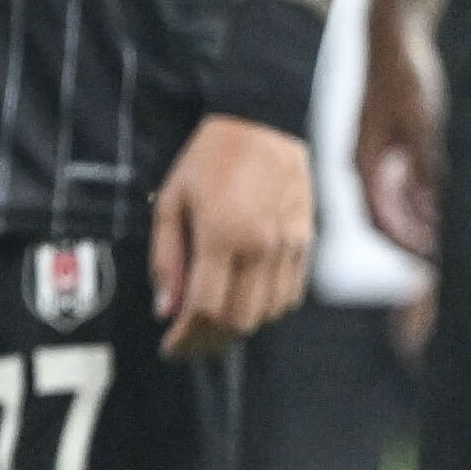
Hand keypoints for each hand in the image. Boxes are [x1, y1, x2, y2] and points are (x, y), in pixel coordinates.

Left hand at [154, 118, 312, 356]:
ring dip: (237, 329)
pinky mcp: (305, 243)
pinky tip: (243, 302)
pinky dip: (265, 310)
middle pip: (237, 321)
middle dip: (208, 341)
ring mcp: (288, 247)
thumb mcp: (172, 199)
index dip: (185, 338)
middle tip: (187, 342)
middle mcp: (260, 246)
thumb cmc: (211, 156)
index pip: (205, 309)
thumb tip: (165, 308)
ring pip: (266, 315)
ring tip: (211, 325)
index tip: (170, 347)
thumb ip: (167, 257)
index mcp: (222, 234)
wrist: (264, 122)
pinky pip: (289, 296)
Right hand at [353, 20, 443, 263]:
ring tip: (444, 245)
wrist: (395, 35)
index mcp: (365, 161)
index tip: (430, 267)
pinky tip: (442, 210)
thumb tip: (435, 207)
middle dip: (410, 244)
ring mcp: (378, 155)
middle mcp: (367, 163)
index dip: (404, 247)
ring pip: (394, 205)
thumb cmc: (405, 74)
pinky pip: (402, 187)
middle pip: (385, 219)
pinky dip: (420, 205)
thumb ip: (427, 164)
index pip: (380, 220)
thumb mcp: (422, 120)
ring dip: (416, 226)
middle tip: (440, 267)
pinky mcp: (392, 145)